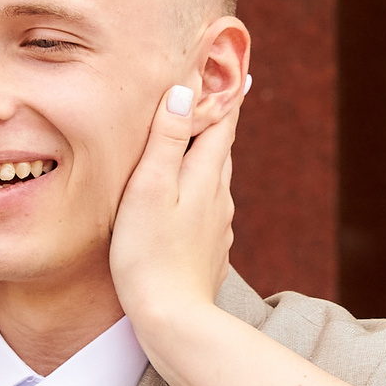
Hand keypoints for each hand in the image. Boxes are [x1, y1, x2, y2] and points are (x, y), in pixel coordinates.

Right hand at [108, 79, 242, 352]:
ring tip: (193, 144)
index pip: (222, 122)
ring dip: (205, 159)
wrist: (173, 320)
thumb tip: (184, 91)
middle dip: (216, 122)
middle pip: (219, 149)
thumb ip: (167, 141)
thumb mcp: (148, 190)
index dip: (227, 92)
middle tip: (213, 96)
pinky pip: (205, 211)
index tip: (237, 66)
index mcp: (205, 176)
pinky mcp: (209, 251)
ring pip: (213, 181)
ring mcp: (217, 227)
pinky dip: (196, 195)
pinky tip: (180, 204)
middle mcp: (219, 198)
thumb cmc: (149, 254)